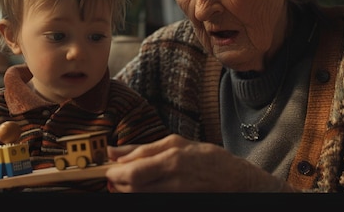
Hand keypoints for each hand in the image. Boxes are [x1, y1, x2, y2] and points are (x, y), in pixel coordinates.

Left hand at [105, 134, 291, 191]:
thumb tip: (115, 152)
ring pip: (140, 197)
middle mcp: (173, 179)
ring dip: (128, 190)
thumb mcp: (176, 143)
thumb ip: (143, 148)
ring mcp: (176, 194)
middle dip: (118, 184)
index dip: (114, 173)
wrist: (236, 180)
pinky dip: (141, 195)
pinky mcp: (177, 201)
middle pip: (133, 188)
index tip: (107, 170)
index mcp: (172, 159)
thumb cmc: (206, 157)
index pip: (133, 171)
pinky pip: (151, 200)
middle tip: (114, 177)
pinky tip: (141, 188)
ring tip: (126, 182)